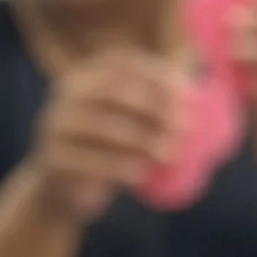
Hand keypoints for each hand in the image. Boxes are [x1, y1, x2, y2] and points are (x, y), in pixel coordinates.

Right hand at [29, 49, 184, 226]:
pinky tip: (143, 174)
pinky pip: (86, 162)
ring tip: (171, 154)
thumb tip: (205, 87)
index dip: (156, 73)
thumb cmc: (107, 151)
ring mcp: (53, 128)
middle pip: (111, 91)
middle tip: (187, 126)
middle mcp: (65, 96)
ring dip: (141, 139)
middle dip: (153, 105)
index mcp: (85, 78)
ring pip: (100, 128)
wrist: (62, 193)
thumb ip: (155, 104)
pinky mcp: (51, 161)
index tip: (189, 91)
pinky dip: (118, 167)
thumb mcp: (127, 123)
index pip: (121, 63)